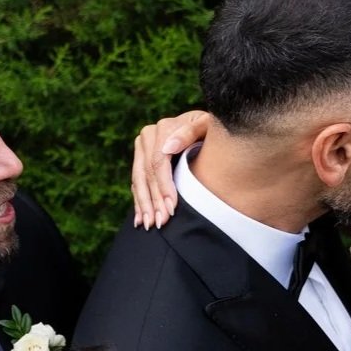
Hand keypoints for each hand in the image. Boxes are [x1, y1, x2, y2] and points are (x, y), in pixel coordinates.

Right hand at [131, 110, 209, 229]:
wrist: (208, 126)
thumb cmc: (213, 129)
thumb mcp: (208, 125)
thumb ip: (190, 132)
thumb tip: (168, 147)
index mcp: (164, 128)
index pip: (158, 162)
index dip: (164, 186)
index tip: (171, 207)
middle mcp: (149, 136)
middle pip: (147, 173)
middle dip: (153, 200)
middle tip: (160, 222)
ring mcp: (142, 147)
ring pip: (139, 179)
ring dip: (143, 204)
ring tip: (148, 225)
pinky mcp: (141, 158)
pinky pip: (137, 182)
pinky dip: (139, 201)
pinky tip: (139, 218)